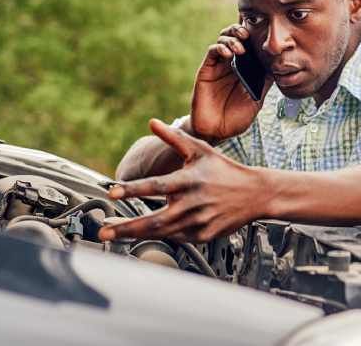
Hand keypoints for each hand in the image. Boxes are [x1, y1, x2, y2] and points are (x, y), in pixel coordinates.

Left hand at [99, 119, 269, 242]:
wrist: (257, 194)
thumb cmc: (226, 170)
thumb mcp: (201, 150)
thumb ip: (174, 138)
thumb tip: (153, 122)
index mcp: (190, 180)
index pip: (157, 186)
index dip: (133, 189)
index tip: (113, 192)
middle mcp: (193, 203)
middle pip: (154, 219)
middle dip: (126, 227)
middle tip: (104, 230)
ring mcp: (198, 222)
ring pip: (162, 232)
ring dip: (135, 234)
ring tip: (114, 234)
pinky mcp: (203, 235)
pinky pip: (176, 238)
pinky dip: (159, 235)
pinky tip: (144, 233)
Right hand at [191, 23, 270, 141]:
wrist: (217, 131)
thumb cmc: (237, 117)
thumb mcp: (257, 99)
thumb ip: (265, 83)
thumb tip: (280, 66)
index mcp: (247, 69)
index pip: (251, 45)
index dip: (256, 35)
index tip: (264, 30)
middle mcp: (233, 64)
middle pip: (236, 37)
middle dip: (242, 30)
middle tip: (248, 34)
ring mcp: (219, 66)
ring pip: (223, 39)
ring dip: (232, 38)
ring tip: (240, 48)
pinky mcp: (206, 70)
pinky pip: (212, 51)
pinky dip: (221, 47)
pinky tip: (229, 54)